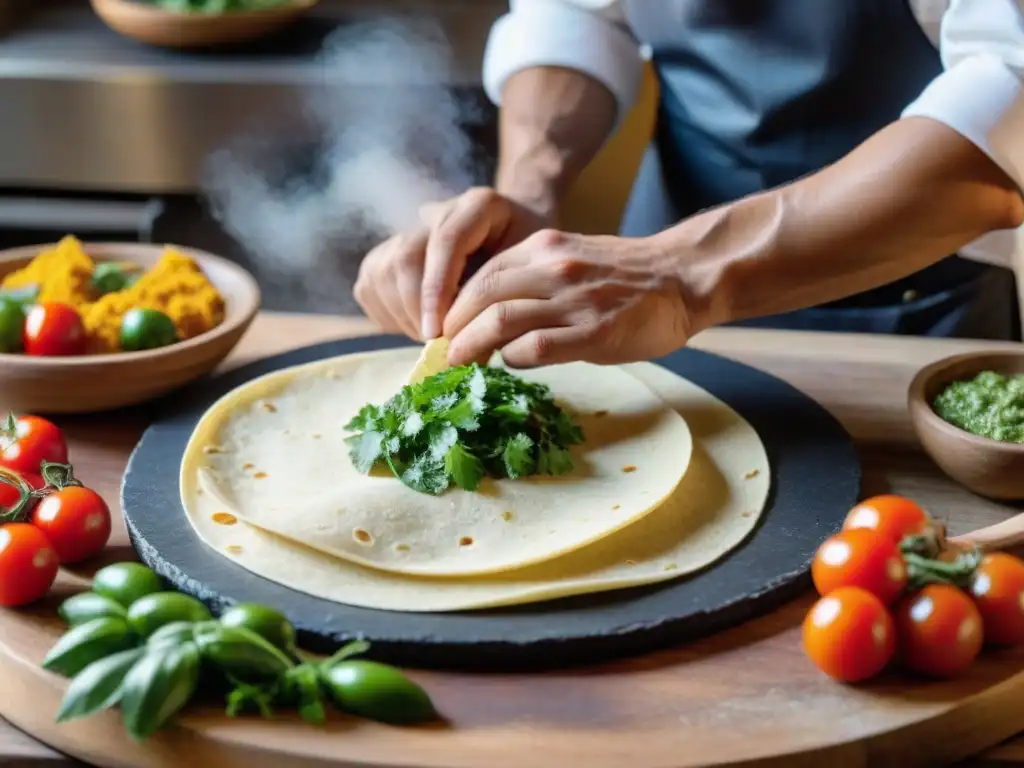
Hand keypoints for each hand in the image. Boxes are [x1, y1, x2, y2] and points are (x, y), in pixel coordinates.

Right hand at [353, 188, 552, 339]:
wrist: (518, 237)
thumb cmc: (531, 261)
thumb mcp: (531, 273)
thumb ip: (504, 299)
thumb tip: (474, 350)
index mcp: (477, 206)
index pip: (445, 243)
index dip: (436, 291)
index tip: (436, 334)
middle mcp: (437, 212)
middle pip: (405, 257)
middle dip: (415, 309)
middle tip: (436, 344)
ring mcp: (409, 229)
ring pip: (381, 271)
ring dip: (400, 314)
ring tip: (430, 338)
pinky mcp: (388, 251)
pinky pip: (370, 284)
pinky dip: (387, 313)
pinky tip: (414, 327)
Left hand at [442, 229, 693, 367]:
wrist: (683, 277)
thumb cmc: (626, 276)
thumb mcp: (573, 258)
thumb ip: (533, 277)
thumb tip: (490, 313)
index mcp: (544, 247)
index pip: (481, 274)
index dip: (455, 305)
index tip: (445, 329)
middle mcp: (553, 267)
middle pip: (481, 296)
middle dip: (454, 328)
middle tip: (443, 352)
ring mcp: (573, 299)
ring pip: (500, 320)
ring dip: (472, 347)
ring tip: (460, 364)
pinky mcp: (594, 331)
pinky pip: (537, 347)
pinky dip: (513, 359)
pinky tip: (512, 364)